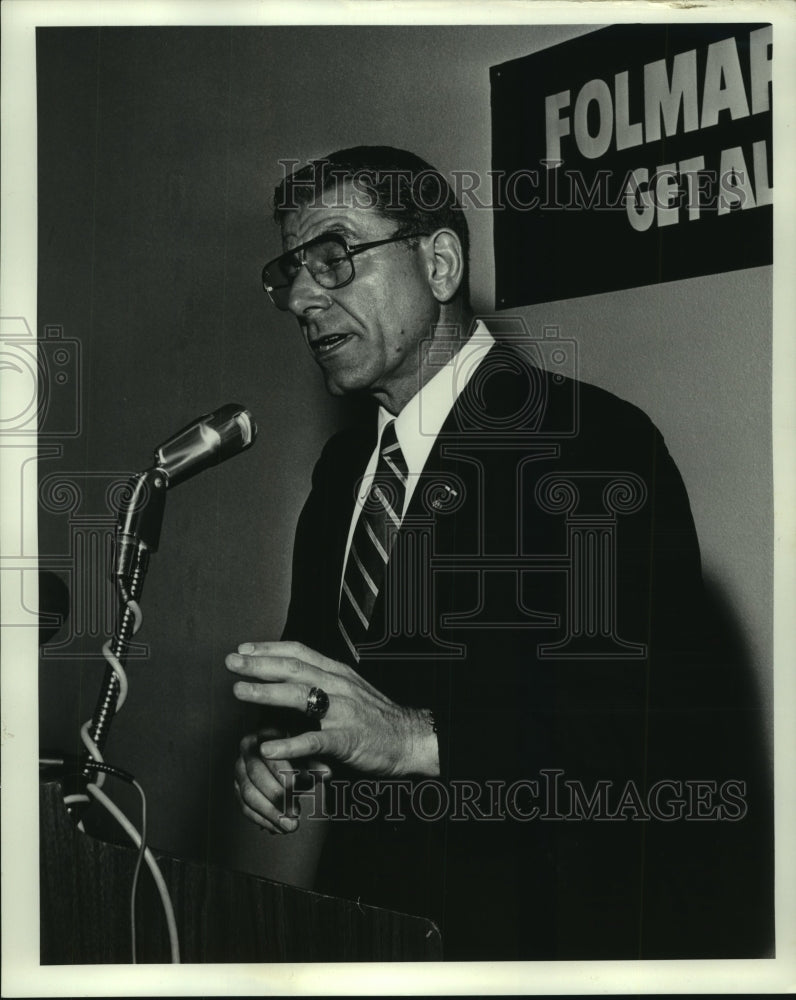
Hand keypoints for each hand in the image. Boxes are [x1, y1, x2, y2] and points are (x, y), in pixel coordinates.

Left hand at [226, 640, 438, 777]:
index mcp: (338, 673)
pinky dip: (289, 743)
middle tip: (231, 662)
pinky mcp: (346, 740)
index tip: (244, 648)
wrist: (411, 738)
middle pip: (293, 668)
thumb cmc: (377, 717)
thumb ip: (323, 683)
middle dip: (259, 664)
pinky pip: (313, 740)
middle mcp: (339, 686)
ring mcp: (343, 712)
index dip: (270, 648)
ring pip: (300, 696)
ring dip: (265, 692)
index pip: (300, 652)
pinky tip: (268, 747)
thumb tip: (291, 677)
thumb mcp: (351, 690)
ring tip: (239, 691)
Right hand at [234, 726, 331, 834]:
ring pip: (248, 794)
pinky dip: (262, 819)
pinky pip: (244, 806)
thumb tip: (326, 772)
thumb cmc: (307, 751)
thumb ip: (318, 761)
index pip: (270, 754)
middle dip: (276, 797)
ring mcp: (240, 767)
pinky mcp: (238, 786)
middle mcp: (248, 746)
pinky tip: (278, 827)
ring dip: (270, 813)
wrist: (297, 758)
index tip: (295, 790)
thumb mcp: (316, 753)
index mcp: (267, 731)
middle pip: (256, 775)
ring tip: (290, 826)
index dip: (282, 773)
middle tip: (294, 813)